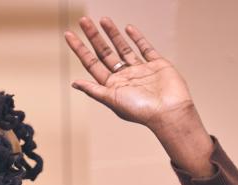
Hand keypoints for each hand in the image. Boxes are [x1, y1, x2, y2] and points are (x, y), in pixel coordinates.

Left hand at [65, 17, 213, 176]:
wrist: (169, 112)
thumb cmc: (140, 111)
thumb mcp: (112, 100)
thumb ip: (94, 90)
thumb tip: (74, 83)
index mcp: (111, 85)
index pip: (91, 63)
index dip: (80, 49)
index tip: (69, 34)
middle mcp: (124, 77)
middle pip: (104, 52)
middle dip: (94, 37)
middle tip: (83, 20)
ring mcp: (140, 70)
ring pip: (123, 48)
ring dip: (112, 34)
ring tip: (103, 19)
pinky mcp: (157, 64)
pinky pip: (145, 48)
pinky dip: (137, 38)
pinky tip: (128, 28)